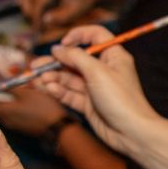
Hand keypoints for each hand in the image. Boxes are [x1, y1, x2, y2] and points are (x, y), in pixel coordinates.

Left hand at [0, 84, 69, 136]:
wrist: (59, 128)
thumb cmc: (43, 108)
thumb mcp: (27, 93)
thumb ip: (9, 87)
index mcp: (4, 111)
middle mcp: (5, 120)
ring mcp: (13, 125)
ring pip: (1, 111)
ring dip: (0, 101)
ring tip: (5, 90)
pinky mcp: (20, 126)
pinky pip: (9, 115)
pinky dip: (9, 107)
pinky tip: (16, 101)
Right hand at [20, 0, 111, 37]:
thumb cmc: (85, 1)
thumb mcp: (76, 11)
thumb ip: (60, 17)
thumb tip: (44, 20)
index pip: (39, 1)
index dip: (36, 16)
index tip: (37, 28)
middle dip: (29, 7)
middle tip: (36, 21)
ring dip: (25, 0)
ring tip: (35, 13)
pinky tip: (38, 8)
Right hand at [33, 25, 159, 156]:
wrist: (131, 132)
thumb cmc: (121, 99)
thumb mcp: (97, 72)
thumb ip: (75, 57)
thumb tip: (58, 49)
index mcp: (113, 56)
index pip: (95, 36)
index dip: (78, 36)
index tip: (63, 43)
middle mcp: (104, 70)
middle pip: (75, 60)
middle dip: (55, 63)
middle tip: (36, 66)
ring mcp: (95, 88)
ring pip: (69, 79)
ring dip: (53, 78)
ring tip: (38, 80)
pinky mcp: (89, 104)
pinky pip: (70, 94)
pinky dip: (58, 91)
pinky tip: (49, 89)